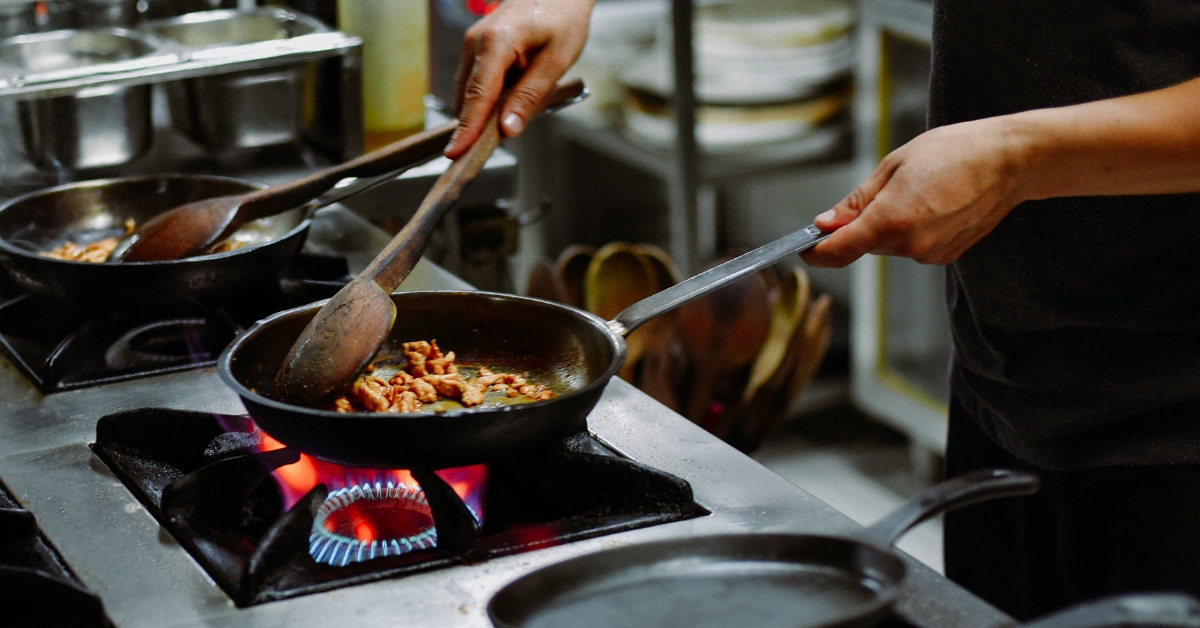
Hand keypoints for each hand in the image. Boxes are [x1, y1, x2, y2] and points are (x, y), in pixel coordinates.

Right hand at [445, 0, 594, 157]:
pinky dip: (487, 98)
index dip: (466, 128)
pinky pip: (475, 81)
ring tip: (510, 118)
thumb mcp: (556, 60)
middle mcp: (476, 41)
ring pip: (469, 91)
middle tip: (485, 151)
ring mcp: (473, 43)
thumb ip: (531, 96)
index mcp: (496, 41)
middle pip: (467, 96)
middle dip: (474, 125)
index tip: (456, 153)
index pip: (477, 95)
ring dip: (483, 111)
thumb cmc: (562, 18)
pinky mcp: (476, 48)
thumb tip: (508, 128)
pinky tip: (509, 101)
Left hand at [802, 116, 1031, 266]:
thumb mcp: (894, 165)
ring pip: (889, 245)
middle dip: (861, 224)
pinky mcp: (946, 256)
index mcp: (890, 221)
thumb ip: (856, 201)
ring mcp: (930, 254)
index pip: (836, 252)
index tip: (804, 246)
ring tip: (920, 190)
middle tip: (887, 188)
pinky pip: (913, 246)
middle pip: (863, 245)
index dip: (815, 251)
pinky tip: (935, 203)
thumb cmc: (953, 152)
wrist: (1010, 160)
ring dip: (890, 224)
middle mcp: (909, 246)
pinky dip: (913, 229)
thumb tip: (824, 223)